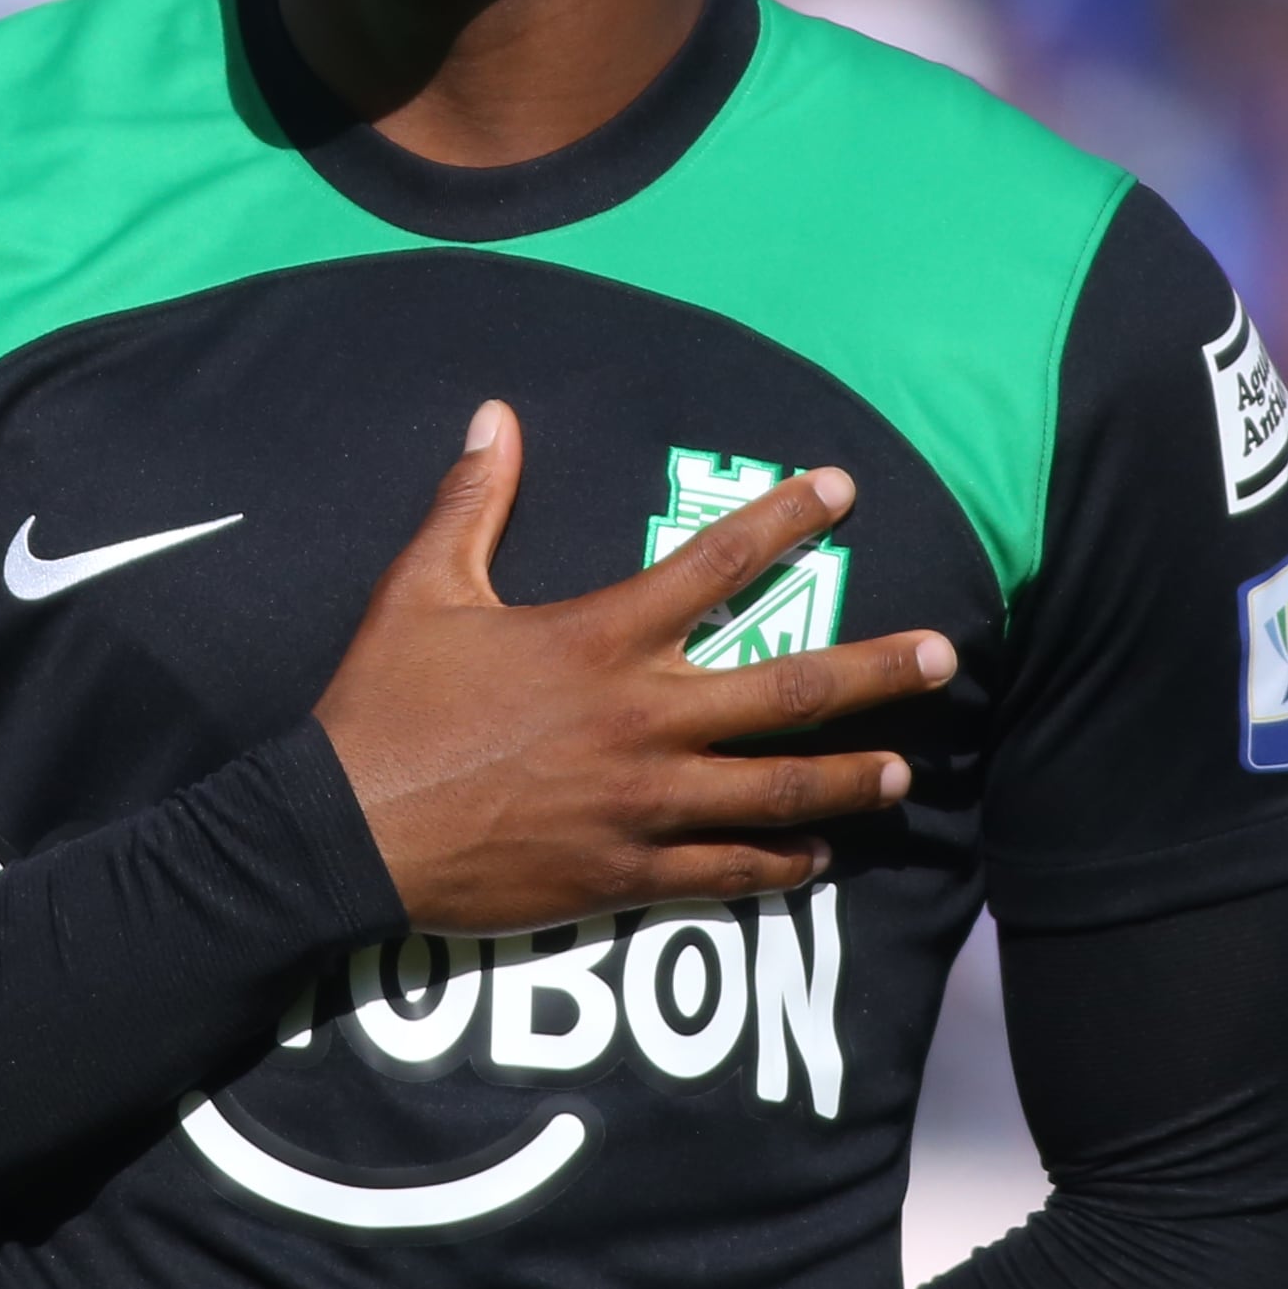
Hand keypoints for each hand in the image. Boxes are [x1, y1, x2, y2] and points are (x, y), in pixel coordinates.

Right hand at [316, 400, 954, 933]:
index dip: (786, 518)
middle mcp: (642, 719)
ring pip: (777, 792)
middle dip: (876, 673)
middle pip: (788, 692)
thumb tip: (493, 415)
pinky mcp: (624, 873)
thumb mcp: (423, 588)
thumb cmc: (385, 704)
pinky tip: (815, 857)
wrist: (344, 832)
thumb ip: (472, 502)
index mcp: (602, 639)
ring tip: (900, 772)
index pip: (718, 564)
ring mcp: (641, 804)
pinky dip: (778, 865)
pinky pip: (725, 873)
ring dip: (848, 779)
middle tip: (943, 659)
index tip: (842, 490)